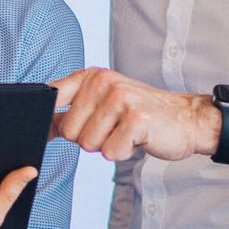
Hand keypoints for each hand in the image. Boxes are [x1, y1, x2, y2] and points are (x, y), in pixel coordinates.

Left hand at [49, 68, 214, 162]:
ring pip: (88, 144)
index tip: (64, 125)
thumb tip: (41, 126)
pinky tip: (138, 139)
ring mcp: (121, 99)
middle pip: (68, 131)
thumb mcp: (102, 106)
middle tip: (113, 128)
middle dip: (89, 138)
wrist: (187, 119)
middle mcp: (104, 82)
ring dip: (108, 146)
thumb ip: (70, 113)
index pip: (51, 97)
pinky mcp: (136, 119)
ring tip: (126, 132)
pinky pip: (110, 152)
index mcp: (91, 76)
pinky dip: (123, 153)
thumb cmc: (141, 115)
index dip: (51, 119)